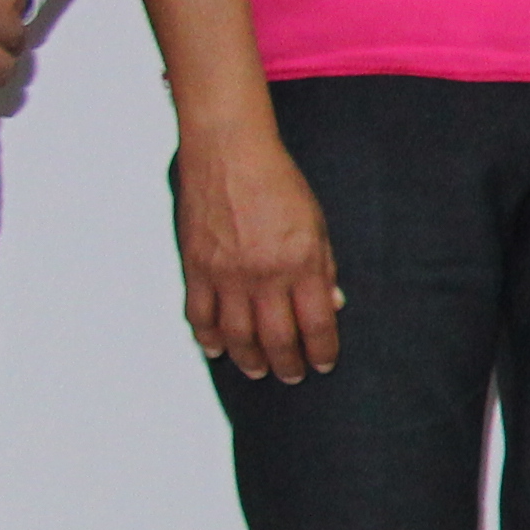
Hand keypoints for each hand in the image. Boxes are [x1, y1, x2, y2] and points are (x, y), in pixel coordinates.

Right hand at [177, 125, 341, 379]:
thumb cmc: (280, 185)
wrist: (230, 154)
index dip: (323, 351)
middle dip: (288, 364)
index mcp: (302, 263)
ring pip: (236, 336)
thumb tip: (333, 306)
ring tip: (258, 371)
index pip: (318, 324)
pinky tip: (217, 350)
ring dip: (249, 359)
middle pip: (277, 338)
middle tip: (292, 376)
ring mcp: (226, 274)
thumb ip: (324, 267)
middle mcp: (264, 275)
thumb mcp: (317, 224)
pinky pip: (199, 315)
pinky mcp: (196, 267)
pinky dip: (207, 338)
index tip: (324, 364)